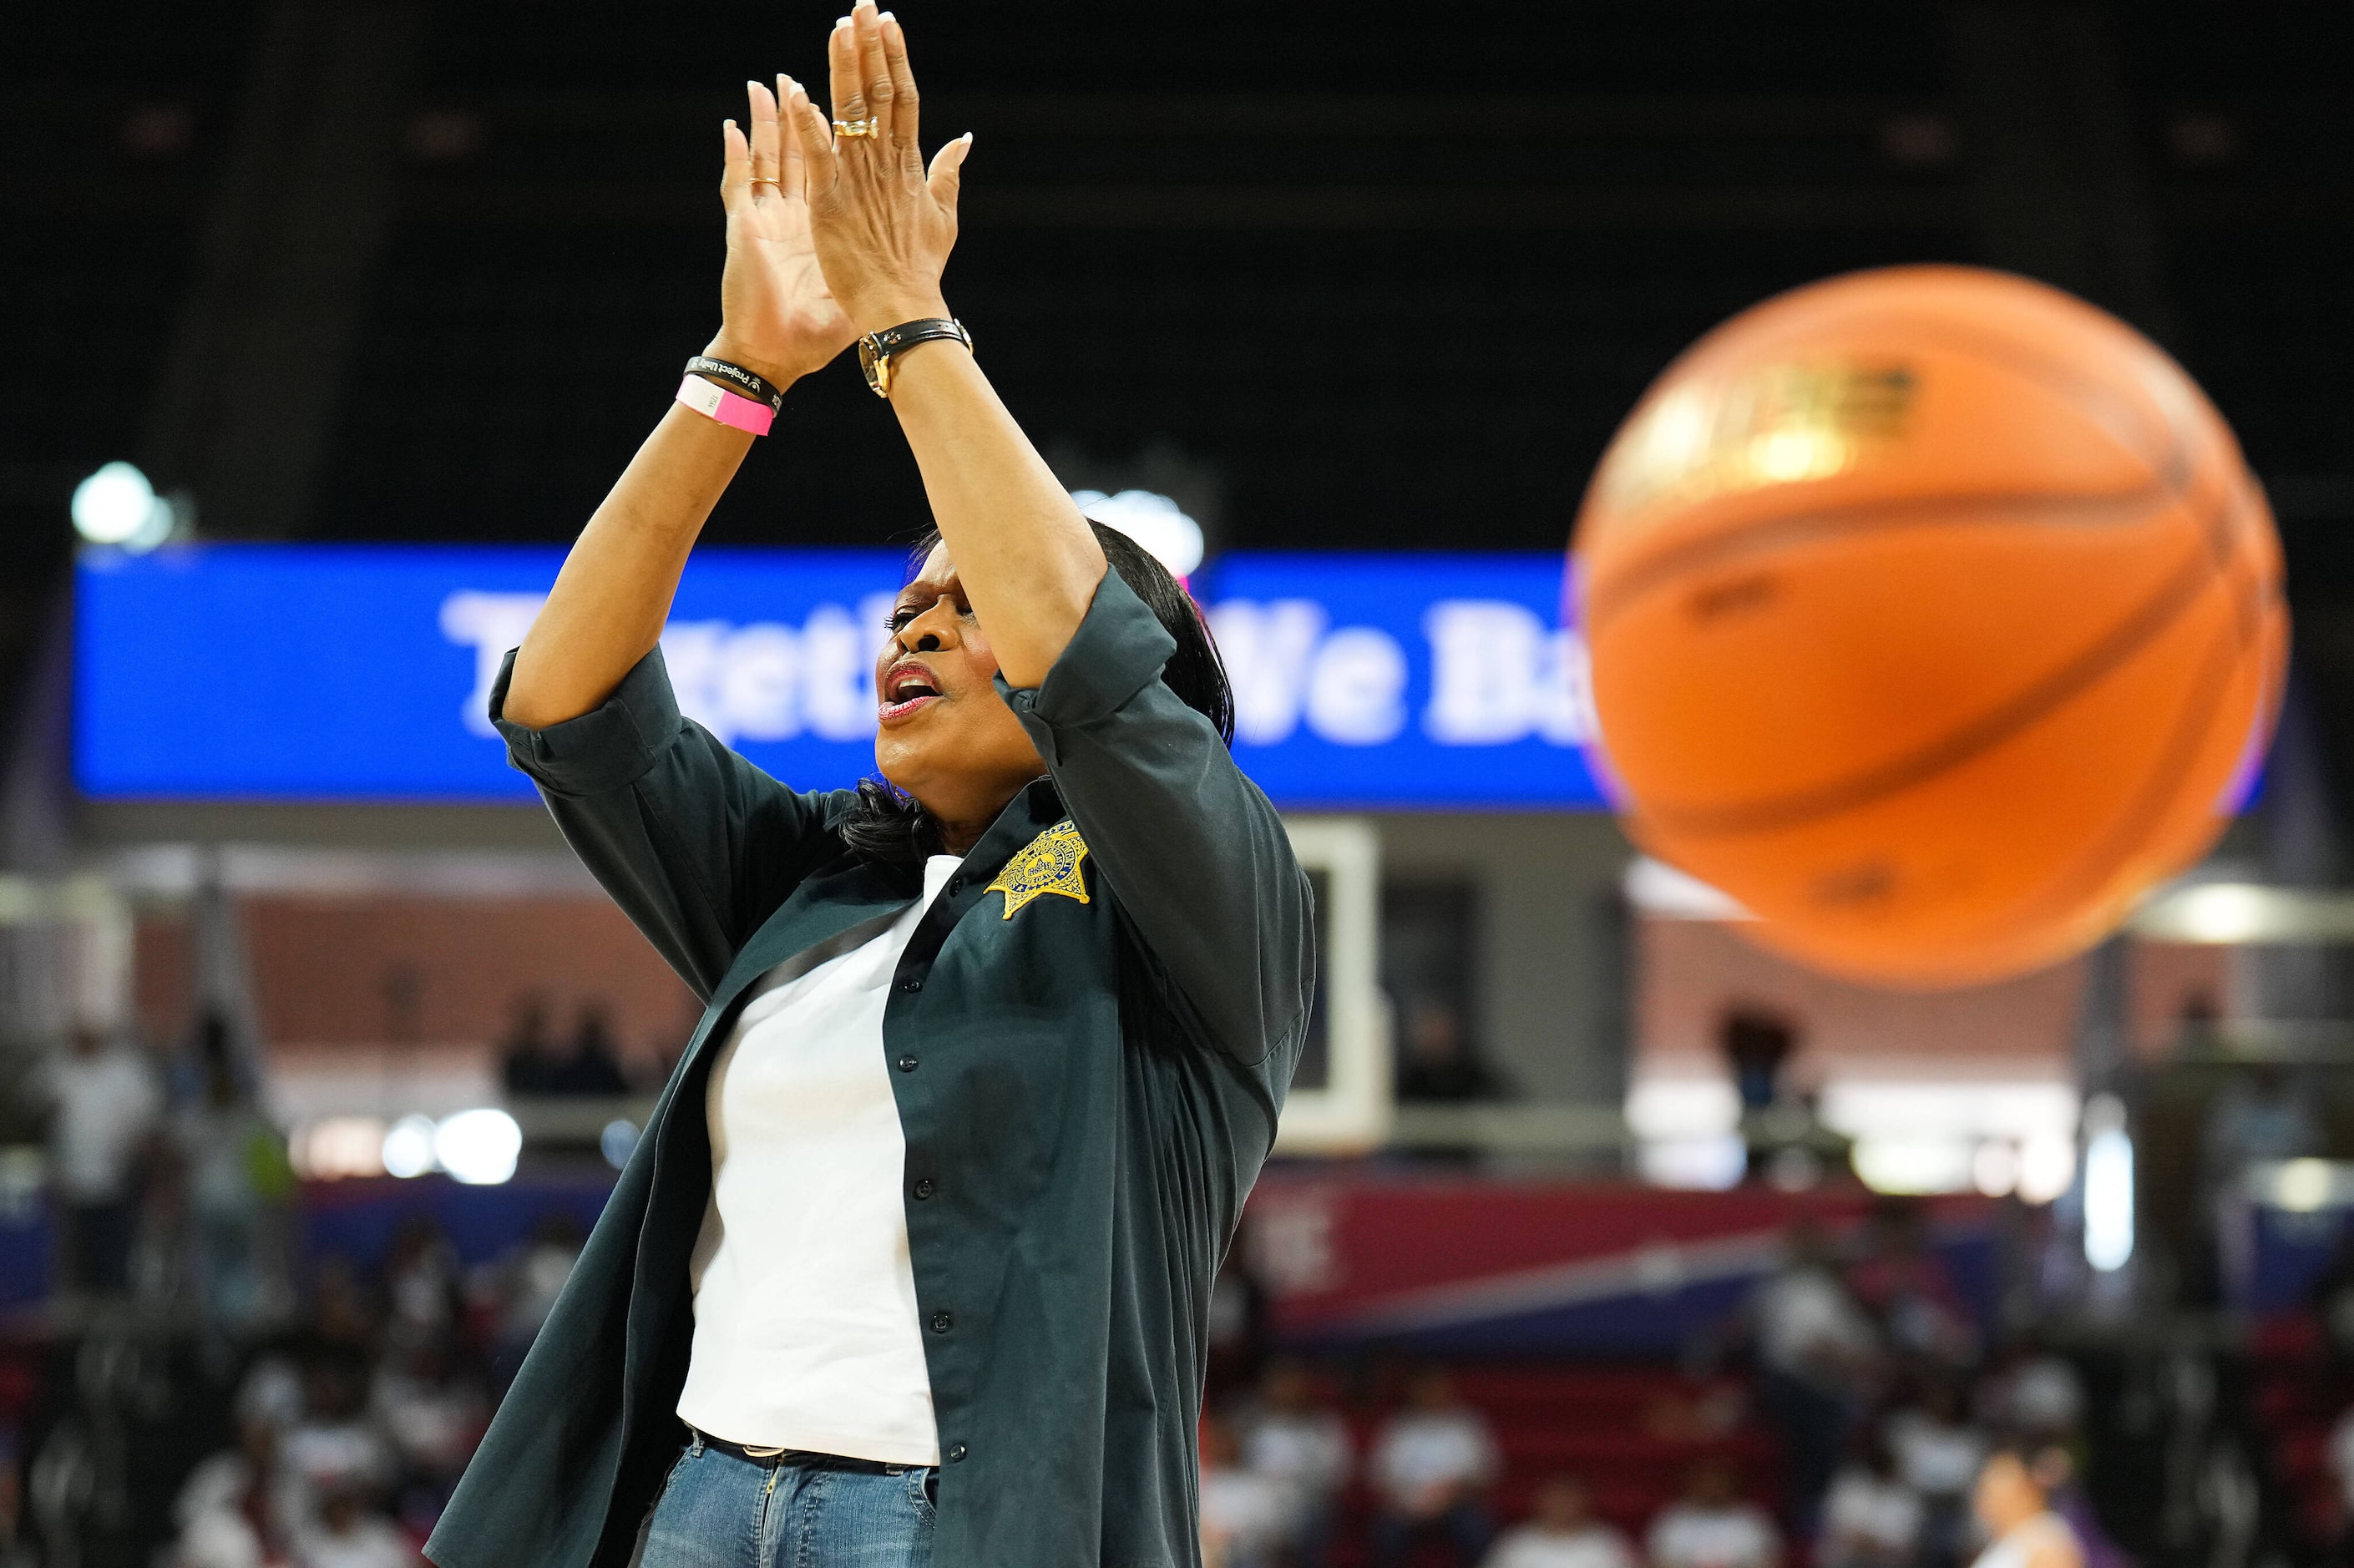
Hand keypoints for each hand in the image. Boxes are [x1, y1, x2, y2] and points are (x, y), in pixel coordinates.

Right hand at [710, 77, 860, 383]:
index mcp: (823, 224)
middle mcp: (794, 215)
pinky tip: (733, 127)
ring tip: (768, 85)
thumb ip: (886, 260)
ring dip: (766, 121)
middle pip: (797, 150)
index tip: (854, 102)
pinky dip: (735, 155)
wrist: (779, 357)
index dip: (840, 134)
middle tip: (809, 77)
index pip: (833, 167)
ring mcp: (767, 219)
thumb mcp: (859, 289)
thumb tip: (919, 243)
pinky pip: (738, 185)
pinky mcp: (747, 231)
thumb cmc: (818, 332)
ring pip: (765, 157)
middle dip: (803, 112)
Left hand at [788, 4, 972, 331]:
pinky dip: (807, 123)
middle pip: (877, 92)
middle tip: (862, 5)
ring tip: (838, 27)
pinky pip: (817, 154)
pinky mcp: (830, 201)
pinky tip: (797, 90)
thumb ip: (948, 172)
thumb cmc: (921, 269)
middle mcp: (885, 164)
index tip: (887, 22)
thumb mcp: (942, 217)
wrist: (902, 307)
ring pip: (850, 112)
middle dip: (869, 47)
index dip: (894, 58)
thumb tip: (965, 137)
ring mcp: (858, 180)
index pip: (903, 98)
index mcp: (909, 164)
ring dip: (842, 67)